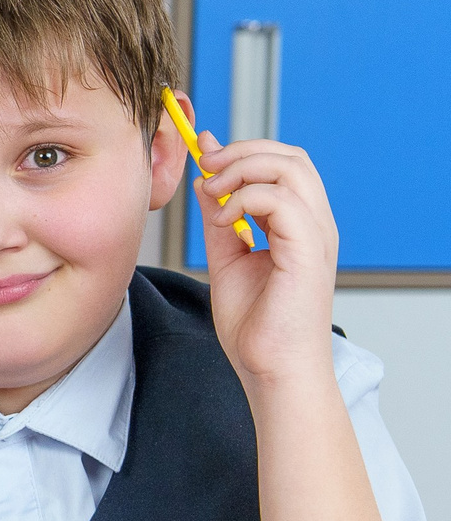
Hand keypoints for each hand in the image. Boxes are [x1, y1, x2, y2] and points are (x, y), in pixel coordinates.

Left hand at [190, 133, 340, 390]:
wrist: (270, 369)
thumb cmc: (255, 326)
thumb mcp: (227, 258)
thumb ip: (219, 219)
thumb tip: (207, 180)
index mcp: (300, 225)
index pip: (284, 164)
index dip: (243, 151)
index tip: (203, 154)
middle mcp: (315, 225)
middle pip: (291, 157)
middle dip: (242, 151)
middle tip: (206, 166)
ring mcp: (316, 236)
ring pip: (290, 168)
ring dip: (242, 170)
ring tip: (214, 194)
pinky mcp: (308, 252)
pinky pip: (282, 201)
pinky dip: (245, 200)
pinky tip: (225, 222)